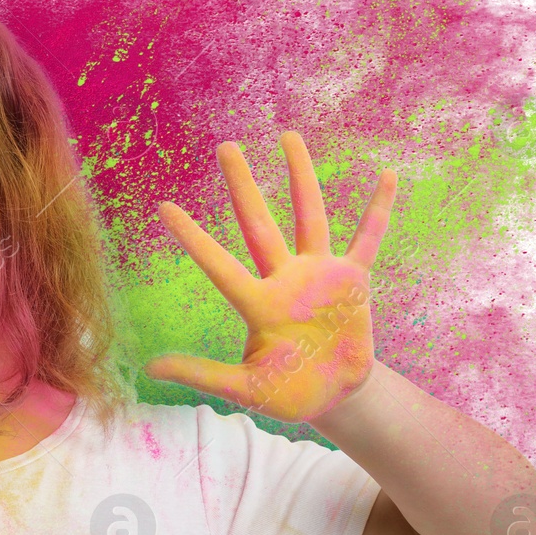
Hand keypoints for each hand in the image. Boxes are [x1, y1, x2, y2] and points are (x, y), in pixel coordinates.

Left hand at [143, 131, 396, 422]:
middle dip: (243, 186)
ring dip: (301, 177)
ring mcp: (319, 275)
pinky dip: (378, 210)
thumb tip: (149, 369)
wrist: (335, 397)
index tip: (164, 207)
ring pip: (309, 216)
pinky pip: (368, 239)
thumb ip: (202, 374)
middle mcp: (285, 279)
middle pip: (259, 224)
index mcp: (257, 304)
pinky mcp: (354, 281)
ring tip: (288, 136)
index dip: (193, 237)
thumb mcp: (243, 388)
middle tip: (225, 146)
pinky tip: (386, 176)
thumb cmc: (287, 392)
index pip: (218, 264)